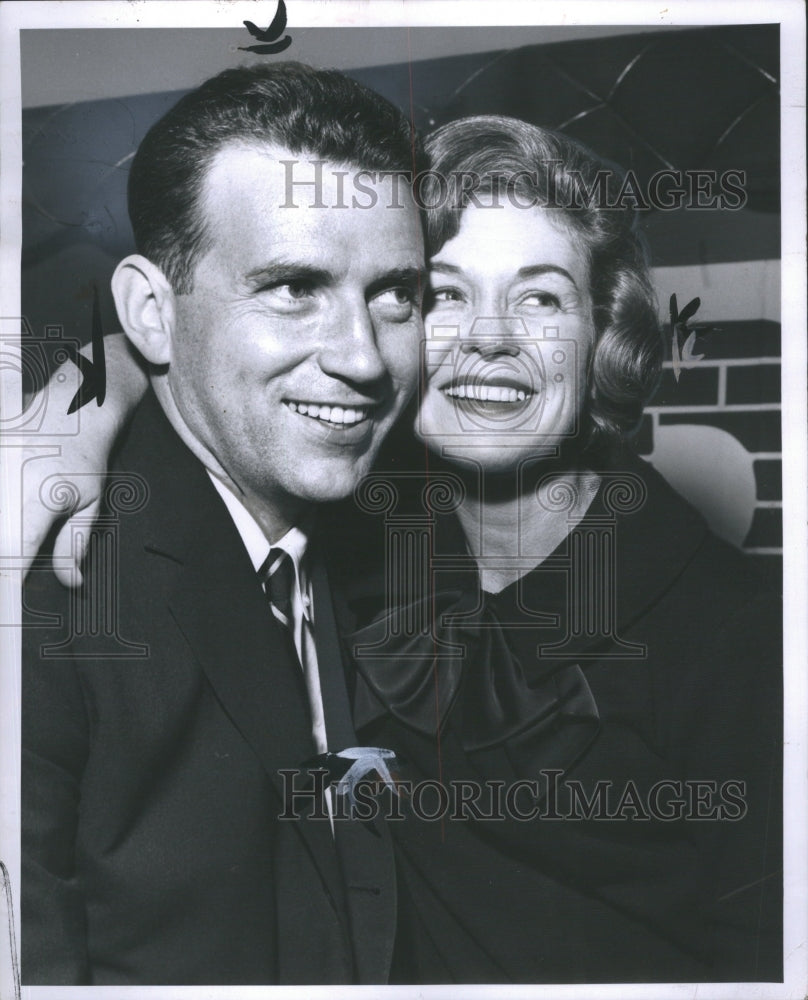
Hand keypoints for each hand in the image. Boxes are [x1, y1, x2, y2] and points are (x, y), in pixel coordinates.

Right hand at [21, 334, 147, 585]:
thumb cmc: (85, 459)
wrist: (73, 407)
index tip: (11, 597)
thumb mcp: (89, 503)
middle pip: (0, 538)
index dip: (9, 580)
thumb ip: (74, 544)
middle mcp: (7, 485)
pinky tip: (7, 514)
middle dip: (5, 558)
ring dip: (3, 533)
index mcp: (36, 502)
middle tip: (14, 574)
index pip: (14, 554)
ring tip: (14, 542)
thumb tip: (72, 584)